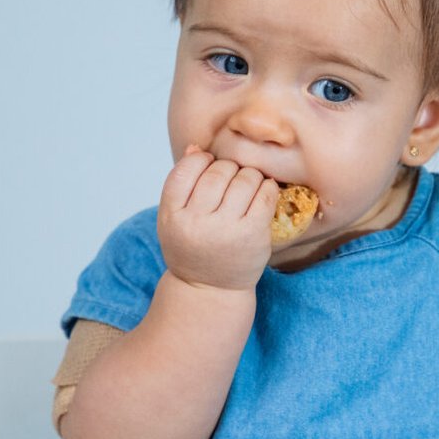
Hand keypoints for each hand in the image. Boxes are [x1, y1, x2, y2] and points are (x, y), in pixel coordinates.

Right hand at [158, 146, 278, 291]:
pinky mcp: (253, 234)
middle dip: (227, 168)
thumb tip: (196, 148)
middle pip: (217, 172)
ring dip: (249, 175)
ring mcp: (227, 229)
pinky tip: (261, 192)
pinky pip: (265, 194)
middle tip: (230, 178)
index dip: (200, 160)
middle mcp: (197, 222)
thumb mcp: (173, 219)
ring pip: (244, 178)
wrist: (209, 290)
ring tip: (247, 186)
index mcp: (172, 216)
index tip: (208, 165)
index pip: (185, 170)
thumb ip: (181, 184)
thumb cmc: (192, 247)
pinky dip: (266, 187)